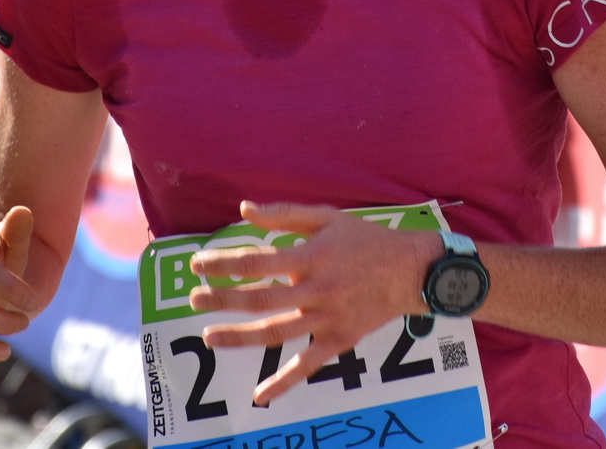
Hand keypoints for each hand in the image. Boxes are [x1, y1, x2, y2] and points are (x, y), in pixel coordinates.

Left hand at [186, 202, 439, 405]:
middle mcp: (317, 288)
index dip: (223, 263)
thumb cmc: (366, 240)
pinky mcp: (339, 340)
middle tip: (193, 299)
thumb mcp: (328, 217)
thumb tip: (243, 209)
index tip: (198, 264)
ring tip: (208, 337)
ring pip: (276, 332)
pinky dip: (283, 383)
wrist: (412, 271)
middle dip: (221, 299)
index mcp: (312, 255)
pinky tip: (259, 396)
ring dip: (239, 337)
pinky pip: (307, 365)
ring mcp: (327, 317)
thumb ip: (284, 214)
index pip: (256, 261)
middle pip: (259, 298)